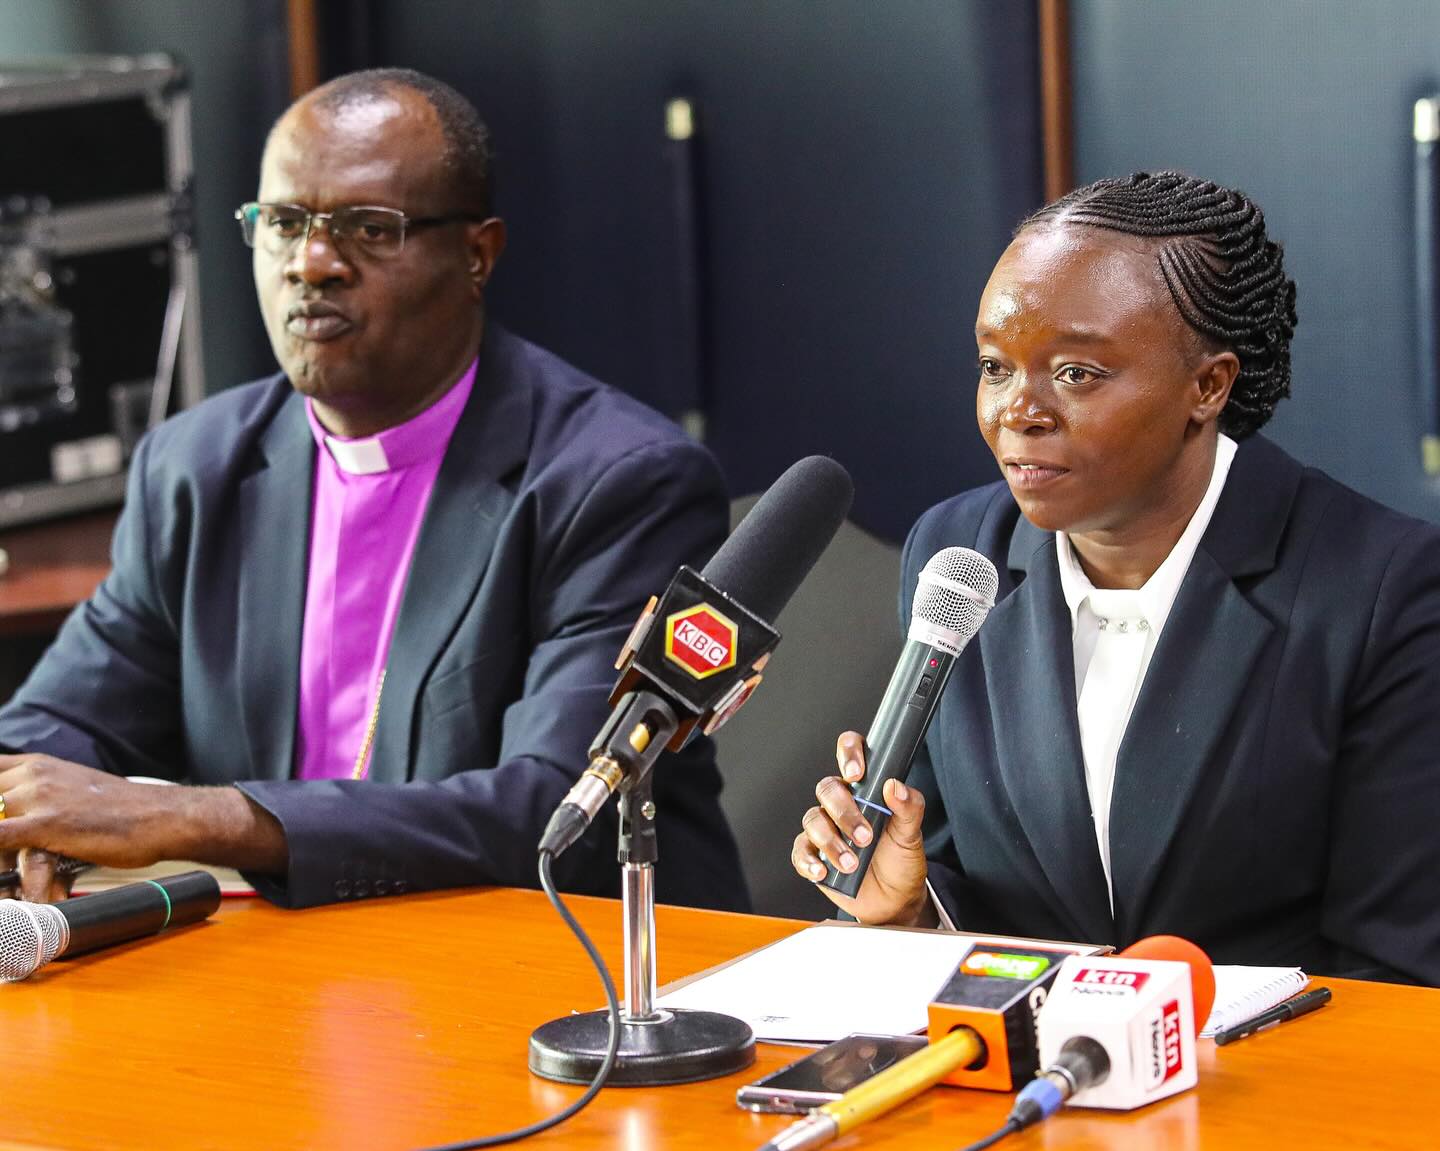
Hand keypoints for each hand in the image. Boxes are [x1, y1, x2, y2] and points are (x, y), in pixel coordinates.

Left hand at [0, 754, 287, 893]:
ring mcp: (38, 796)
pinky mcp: (46, 823)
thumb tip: (16, 819)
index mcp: (39, 764)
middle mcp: (34, 774)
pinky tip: (6, 876)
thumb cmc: (126, 811)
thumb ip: (42, 795)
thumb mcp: (76, 790)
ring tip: (8, 877)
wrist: (163, 817)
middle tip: (8, 854)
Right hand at [791, 732, 935, 925]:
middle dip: (844, 812)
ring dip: (831, 842)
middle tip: (865, 837)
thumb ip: (909, 808)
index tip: (856, 773)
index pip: (851, 755)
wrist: (894, 902)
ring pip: (813, 820)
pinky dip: (809, 861)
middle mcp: (841, 804)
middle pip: (827, 789)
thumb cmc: (900, 861)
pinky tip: (823, 871)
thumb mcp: (911, 834)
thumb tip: (896, 786)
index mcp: (865, 790)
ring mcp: (825, 829)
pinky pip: (800, 851)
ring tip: (852, 864)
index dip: (849, 754)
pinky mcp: (813, 855)